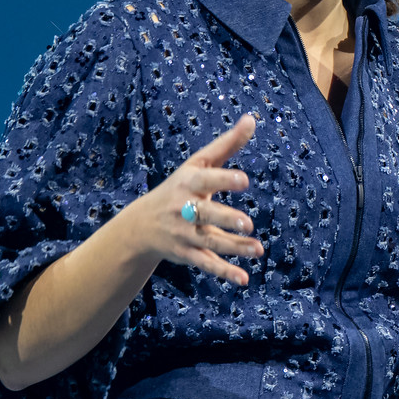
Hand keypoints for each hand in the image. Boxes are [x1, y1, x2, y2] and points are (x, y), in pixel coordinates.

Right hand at [125, 114, 262, 285]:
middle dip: (225, 219)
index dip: (224, 180)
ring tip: (257, 249)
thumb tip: (252, 119)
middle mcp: (184, 209)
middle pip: (206, 215)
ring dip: (233, 247)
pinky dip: (224, 272)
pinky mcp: (187, 254)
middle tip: (248, 223)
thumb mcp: (199, 164)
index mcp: (189, 183)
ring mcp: (184, 234)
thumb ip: (227, 145)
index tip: (244, 180)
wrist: (141, 225)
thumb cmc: (181, 187)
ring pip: (210, 242)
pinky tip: (243, 279)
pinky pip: (206, 264)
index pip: (206, 180)